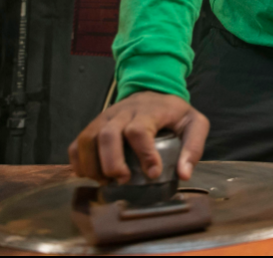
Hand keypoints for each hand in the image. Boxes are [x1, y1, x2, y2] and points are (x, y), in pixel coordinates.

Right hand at [68, 91, 208, 184]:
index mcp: (149, 111)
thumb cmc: (174, 114)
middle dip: (112, 162)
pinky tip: (91, 175)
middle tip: (123, 180)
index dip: (144, 154)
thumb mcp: (194, 124)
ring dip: (93, 165)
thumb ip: (193, 147)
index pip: (140, 130)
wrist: (155, 92)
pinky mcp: (94, 126)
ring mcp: (105, 118)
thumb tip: (184, 175)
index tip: (153, 174)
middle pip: (108, 134)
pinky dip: (79, 162)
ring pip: (88, 138)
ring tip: (107, 182)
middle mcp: (123, 112)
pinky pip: (78, 143)